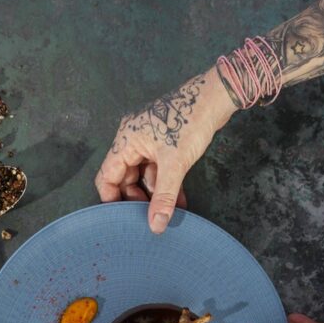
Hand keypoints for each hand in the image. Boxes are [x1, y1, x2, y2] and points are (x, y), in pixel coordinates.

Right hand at [94, 66, 235, 232]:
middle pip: (125, 177)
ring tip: (169, 211)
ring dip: (156, 193)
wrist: (216, 97)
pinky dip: (166, 184)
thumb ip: (163, 196)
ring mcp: (149, 141)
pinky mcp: (165, 143)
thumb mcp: (175, 164)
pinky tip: (178, 200)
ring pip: (145, 175)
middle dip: (138, 198)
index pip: (107, 175)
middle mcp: (133, 140)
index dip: (112, 198)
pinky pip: (159, 168)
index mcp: (126, 140)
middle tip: (150, 215)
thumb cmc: (189, 122)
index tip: (124, 217)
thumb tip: (156, 225)